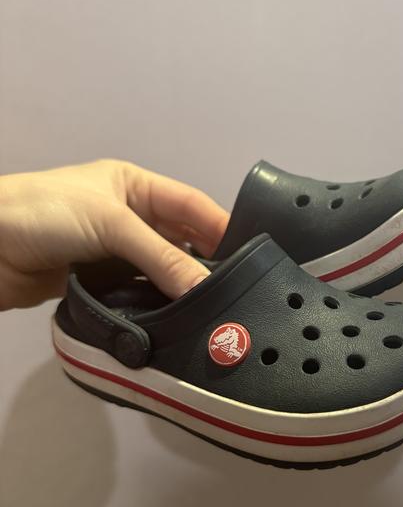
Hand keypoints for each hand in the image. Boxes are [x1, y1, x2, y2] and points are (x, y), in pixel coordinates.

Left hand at [0, 159, 228, 309]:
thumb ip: (161, 256)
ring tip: (212, 311)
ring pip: (159, 270)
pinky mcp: (99, 282)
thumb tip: (206, 291)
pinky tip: (176, 320)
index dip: (221, 227)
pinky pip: (138, 292)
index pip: (190, 205)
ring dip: (179, 288)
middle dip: (205, 263)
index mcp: (135, 187)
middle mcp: (129, 217)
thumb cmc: (47, 214)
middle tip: (236, 292)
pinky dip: (155, 305)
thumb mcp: (111, 224)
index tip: (251, 258)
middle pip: (179, 241)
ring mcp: (113, 252)